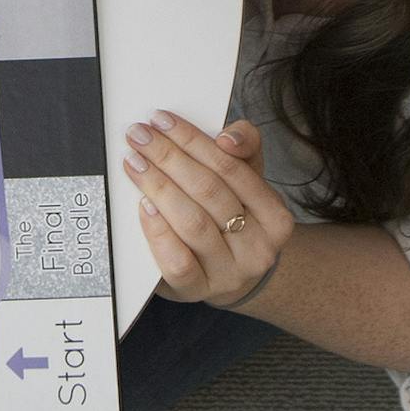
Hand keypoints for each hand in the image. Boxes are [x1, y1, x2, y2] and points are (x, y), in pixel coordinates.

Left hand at [120, 113, 294, 307]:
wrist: (230, 274)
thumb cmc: (234, 218)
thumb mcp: (247, 182)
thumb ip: (243, 149)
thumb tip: (227, 138)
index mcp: (274, 216)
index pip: (232, 168)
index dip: (194, 140)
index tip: (162, 120)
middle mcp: (258, 248)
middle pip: (209, 192)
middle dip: (169, 157)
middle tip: (139, 136)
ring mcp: (228, 273)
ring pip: (192, 223)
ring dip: (158, 187)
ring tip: (135, 163)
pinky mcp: (197, 290)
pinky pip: (177, 261)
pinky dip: (158, 231)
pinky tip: (143, 207)